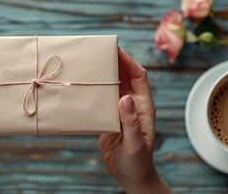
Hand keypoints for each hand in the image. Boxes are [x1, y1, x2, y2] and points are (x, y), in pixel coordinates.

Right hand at [98, 49, 169, 192]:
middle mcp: (133, 105)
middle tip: (97, 51)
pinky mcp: (109, 117)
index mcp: (144, 107)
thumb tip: (124, 97)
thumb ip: (130, 121)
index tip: (115, 50)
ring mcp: (121, 110)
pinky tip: (83, 86)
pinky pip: (103, 98)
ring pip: (113, 85)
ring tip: (88, 63)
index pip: (139, 76)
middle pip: (125, 76)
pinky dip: (94, 89)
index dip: (129, 61)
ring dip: (103, 74)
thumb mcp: (134, 144)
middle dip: (114, 62)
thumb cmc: (137, 163)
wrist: (130, 177)